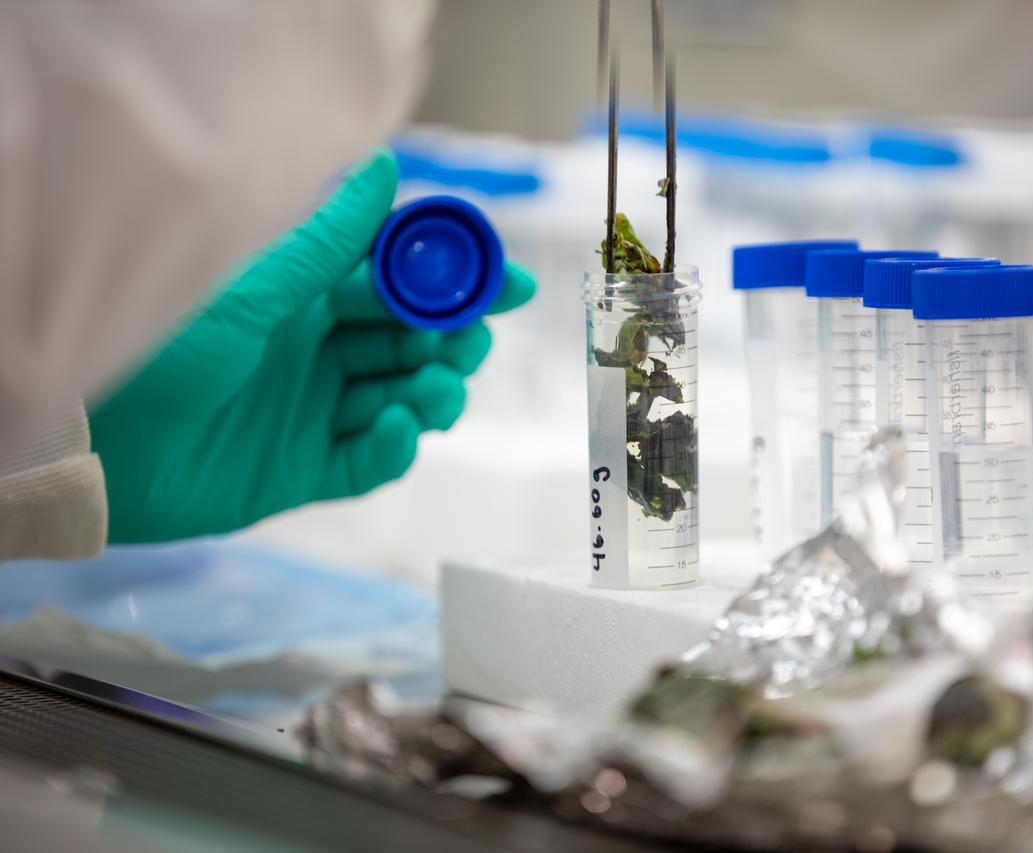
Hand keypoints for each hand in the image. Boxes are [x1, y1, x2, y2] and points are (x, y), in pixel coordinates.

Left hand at [89, 147, 535, 542]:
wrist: (102, 443)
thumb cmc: (167, 350)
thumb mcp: (256, 290)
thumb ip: (329, 241)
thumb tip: (386, 169)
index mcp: (310, 304)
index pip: (400, 289)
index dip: (455, 285)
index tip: (508, 284)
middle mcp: (321, 356)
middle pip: (412, 347)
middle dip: (450, 343)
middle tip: (467, 344)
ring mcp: (317, 414)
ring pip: (402, 402)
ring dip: (432, 394)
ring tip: (435, 390)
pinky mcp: (306, 471)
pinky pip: (368, 460)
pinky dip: (392, 448)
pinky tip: (399, 430)